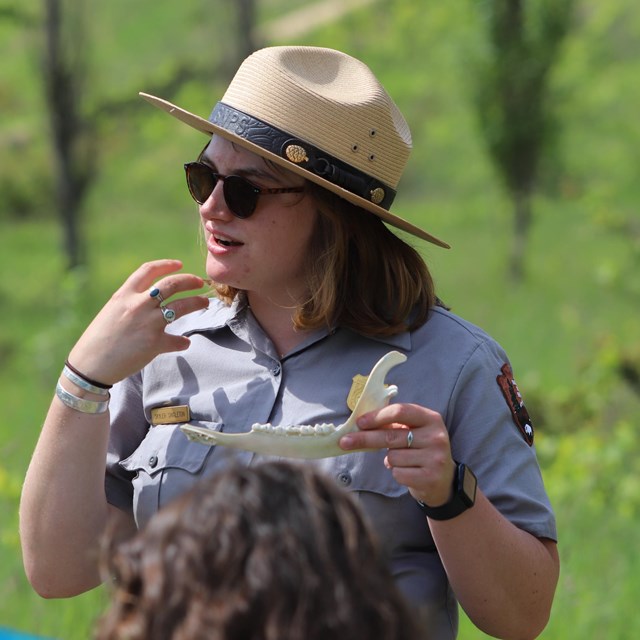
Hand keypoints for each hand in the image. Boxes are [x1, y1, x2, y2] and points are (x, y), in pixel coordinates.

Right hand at [67, 259, 209, 384]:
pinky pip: (178, 340)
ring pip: (182, 306)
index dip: (166, 264)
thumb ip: (130, 302)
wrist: (89, 366)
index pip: (148, 270)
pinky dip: (183, 342)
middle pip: (171, 284)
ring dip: (197, 302)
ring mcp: (148, 323)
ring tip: (204, 303)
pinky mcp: (154, 343)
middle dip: (189, 280)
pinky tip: (184, 343)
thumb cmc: (99, 340)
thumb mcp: (111, 311)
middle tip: (200, 282)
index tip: (179, 265)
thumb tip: (151, 299)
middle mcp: (137, 305)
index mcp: (124, 295)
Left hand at [339, 403, 455, 506]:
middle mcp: (436, 436)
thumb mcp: (414, 431)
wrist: (444, 481)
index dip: (377, 416)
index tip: (359, 422)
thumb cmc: (421, 450)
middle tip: (345, 441)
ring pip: (392, 456)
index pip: (400, 411)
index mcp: (431, 418)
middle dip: (365, 438)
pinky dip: (397, 472)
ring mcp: (435, 458)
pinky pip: (398, 473)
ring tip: (403, 460)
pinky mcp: (430, 477)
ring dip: (390, 459)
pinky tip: (408, 471)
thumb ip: (394, 425)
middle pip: (391, 435)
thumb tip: (360, 424)